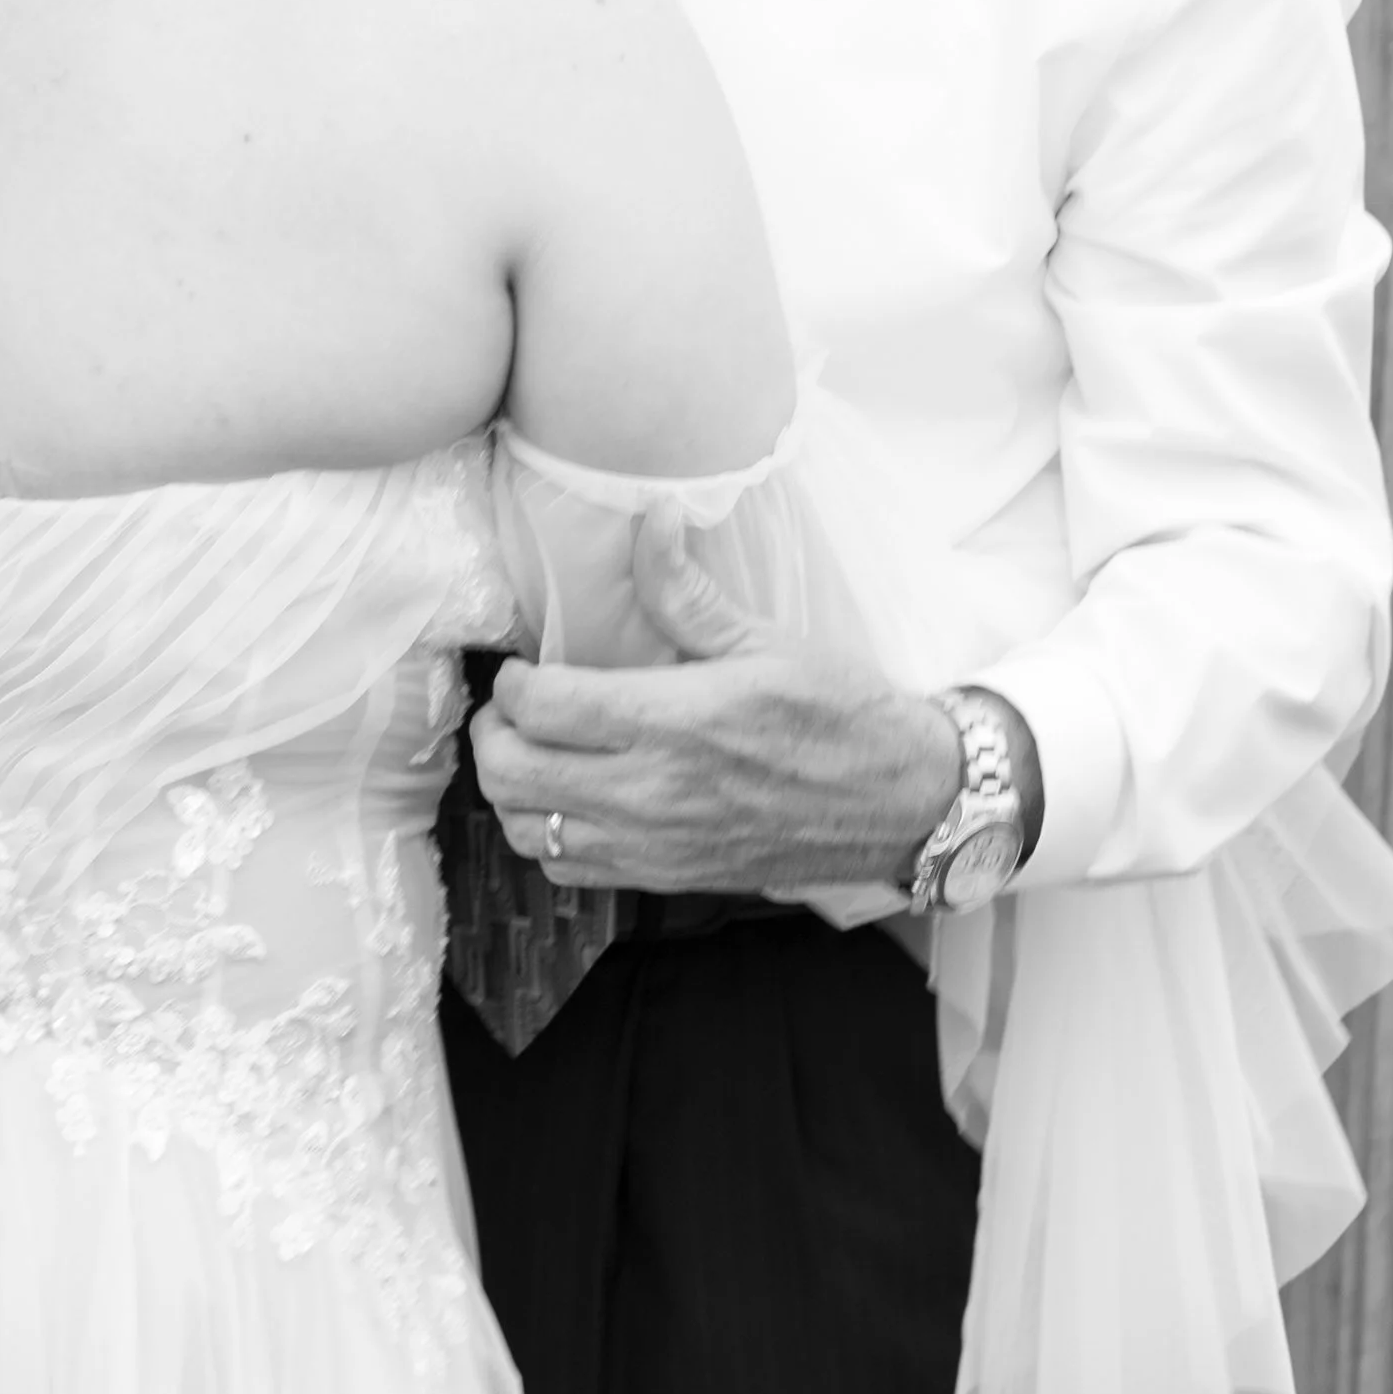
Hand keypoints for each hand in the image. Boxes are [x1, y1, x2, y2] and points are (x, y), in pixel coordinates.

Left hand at [474, 503, 965, 895]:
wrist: (898, 801)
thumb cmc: (839, 713)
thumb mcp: (765, 639)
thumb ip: (686, 590)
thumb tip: (651, 515)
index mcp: (674, 722)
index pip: (544, 709)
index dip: (513, 684)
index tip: (524, 663)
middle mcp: (652, 793)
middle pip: (514, 776)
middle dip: (494, 733)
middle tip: (515, 703)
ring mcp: (654, 846)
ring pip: (527, 831)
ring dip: (510, 788)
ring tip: (531, 748)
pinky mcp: (665, 878)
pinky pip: (568, 871)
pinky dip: (544, 835)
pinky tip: (565, 799)